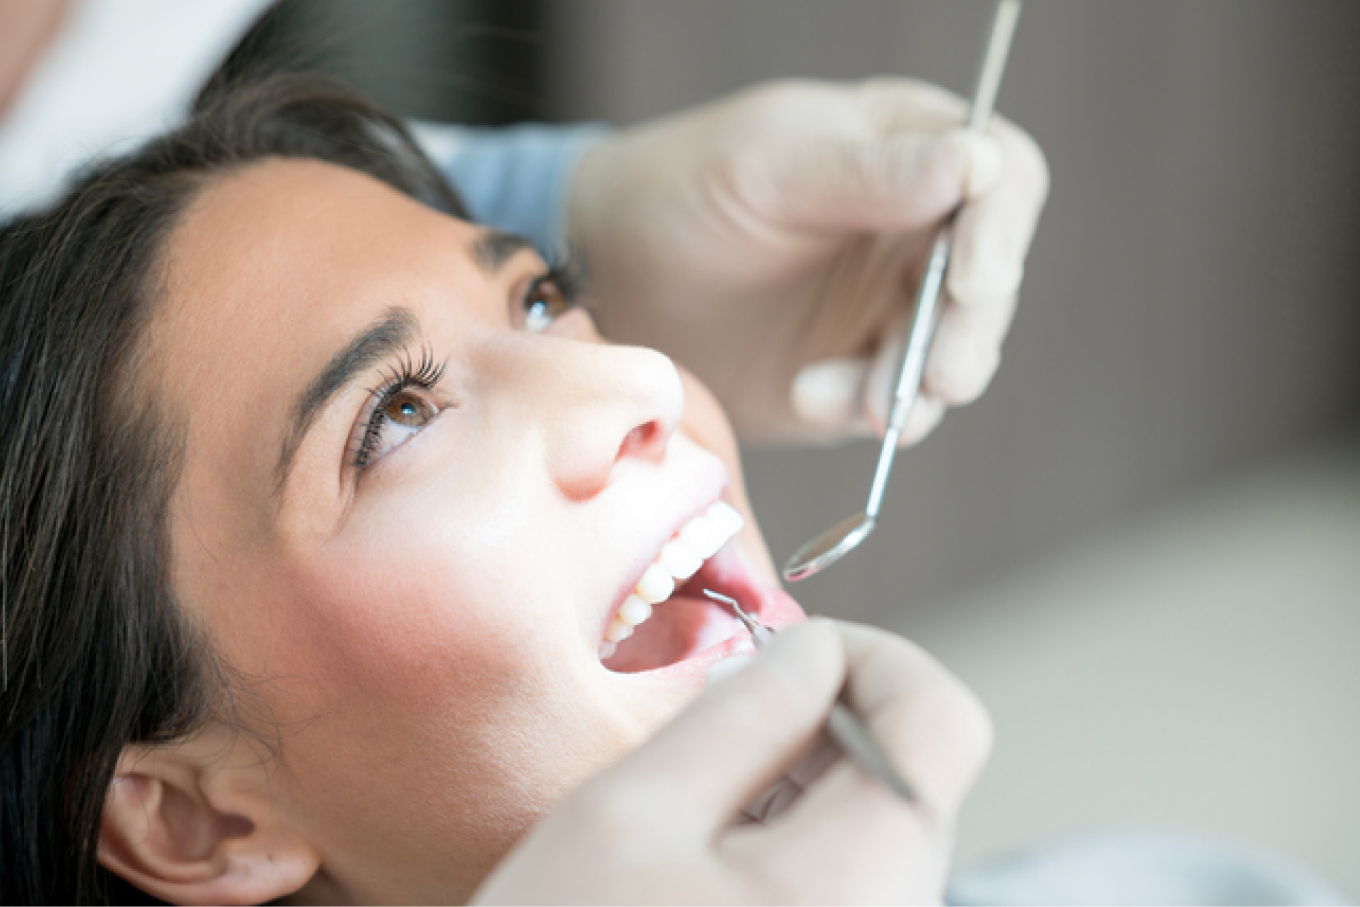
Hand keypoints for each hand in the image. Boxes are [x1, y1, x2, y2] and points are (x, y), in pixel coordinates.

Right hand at [469, 621, 991, 906]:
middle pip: (912, 772)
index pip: (944, 720)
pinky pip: (849, 880)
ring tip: (700, 794)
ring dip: (803, 778)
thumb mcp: (630, 816)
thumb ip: (741, 714)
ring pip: (878, 825)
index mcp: (859, 882)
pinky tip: (709, 854)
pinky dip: (793, 839)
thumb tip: (810, 649)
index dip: (871, 656)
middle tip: (723, 713)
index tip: (790, 651)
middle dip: (825, 716)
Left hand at [569, 79, 1048, 444]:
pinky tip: (809, 396)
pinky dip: (865, 411)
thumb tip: (976, 164)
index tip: (972, 282)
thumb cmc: (677, 193)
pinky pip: (894, 403)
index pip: (1000, 178)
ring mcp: (889, 307)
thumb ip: (867, 173)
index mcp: (906, 150)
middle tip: (936, 380)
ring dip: (917, 385)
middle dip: (967, 335)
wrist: (609, 280)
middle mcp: (913, 230)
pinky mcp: (857, 372)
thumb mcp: (765, 170)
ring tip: (858, 404)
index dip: (1002, 231)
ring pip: (954, 354)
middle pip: (990, 283)